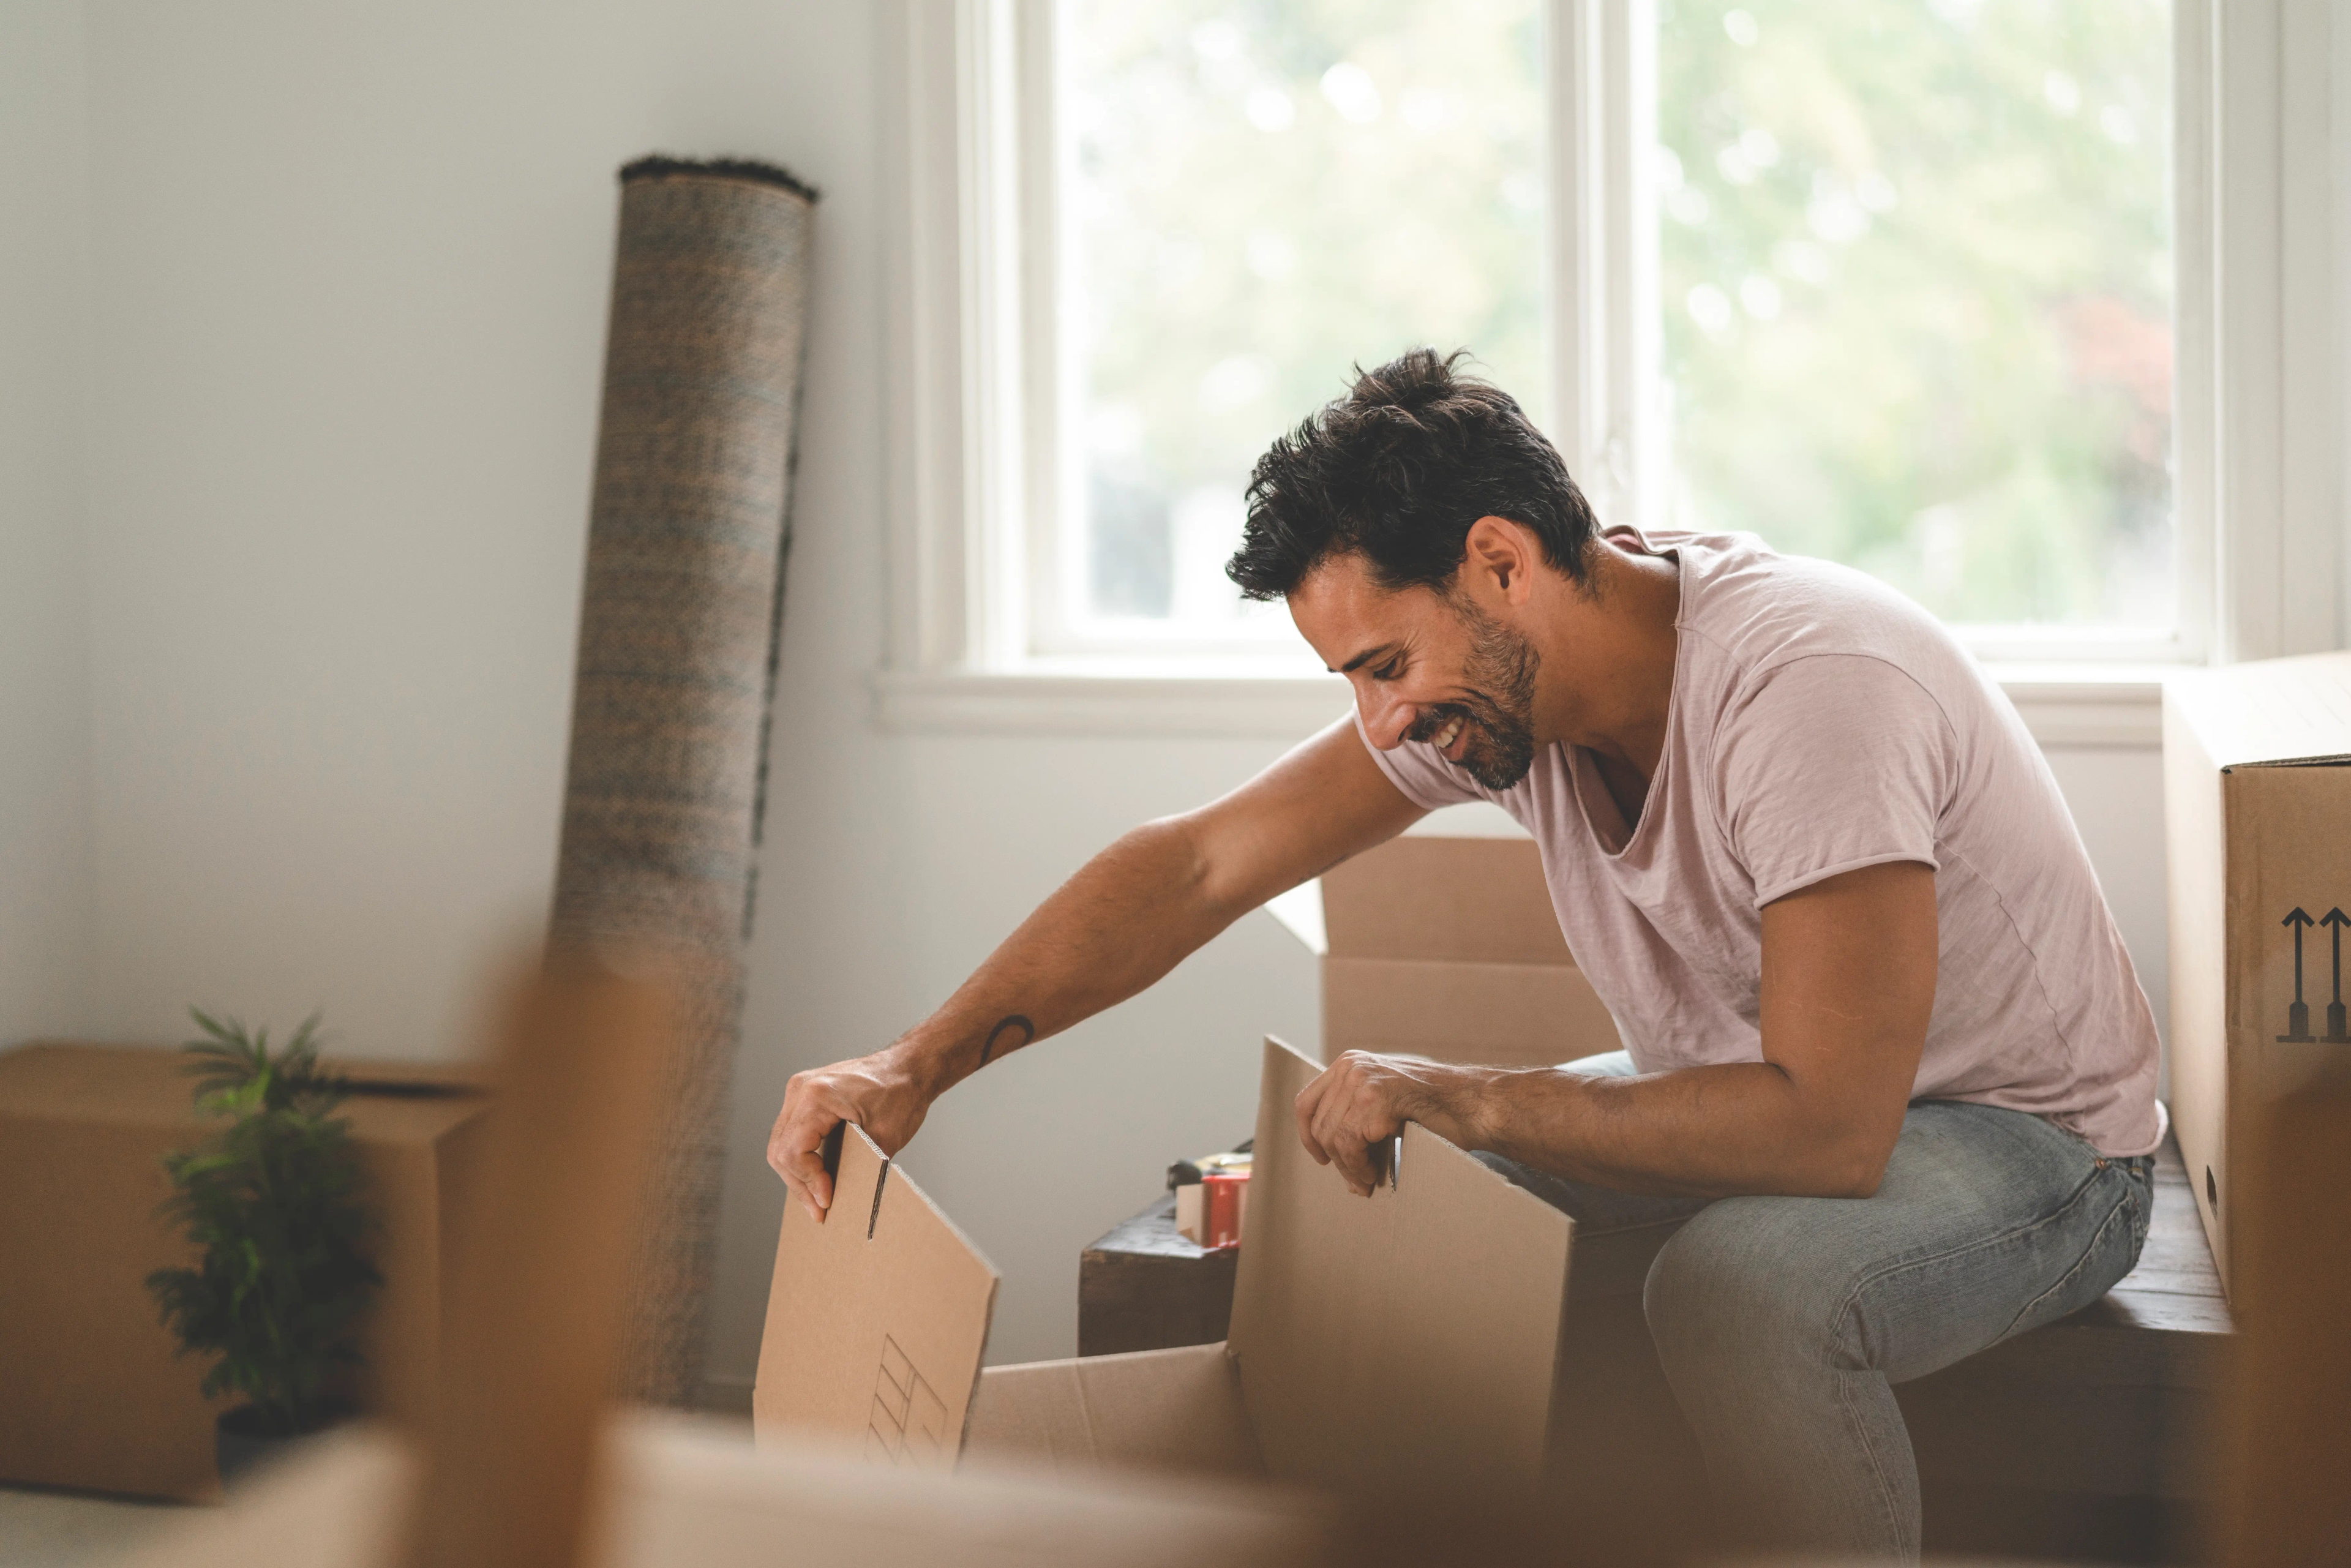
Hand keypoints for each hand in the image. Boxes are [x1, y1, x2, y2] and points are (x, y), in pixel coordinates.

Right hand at [767, 1048, 936, 1221]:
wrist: (909, 1065)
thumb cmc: (902, 1093)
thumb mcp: (884, 1139)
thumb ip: (859, 1170)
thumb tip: (839, 1202)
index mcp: (817, 1095)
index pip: (794, 1151)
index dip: (809, 1182)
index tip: (828, 1201)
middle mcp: (800, 1089)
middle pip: (780, 1151)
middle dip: (800, 1186)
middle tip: (820, 1212)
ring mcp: (799, 1090)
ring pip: (781, 1144)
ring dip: (797, 1175)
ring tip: (817, 1200)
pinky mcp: (804, 1096)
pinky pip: (790, 1133)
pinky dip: (800, 1158)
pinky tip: (815, 1177)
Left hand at [1293, 1051, 1483, 1196]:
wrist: (1473, 1102)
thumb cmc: (1436, 1108)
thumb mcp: (1385, 1102)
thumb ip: (1356, 1118)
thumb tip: (1329, 1157)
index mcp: (1349, 1063)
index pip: (1305, 1102)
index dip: (1307, 1135)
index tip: (1322, 1158)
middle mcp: (1351, 1067)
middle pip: (1319, 1124)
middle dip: (1335, 1160)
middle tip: (1356, 1182)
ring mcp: (1362, 1081)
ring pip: (1332, 1137)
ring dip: (1349, 1167)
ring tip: (1367, 1181)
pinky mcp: (1375, 1099)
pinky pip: (1349, 1144)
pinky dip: (1359, 1166)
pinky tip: (1375, 1174)